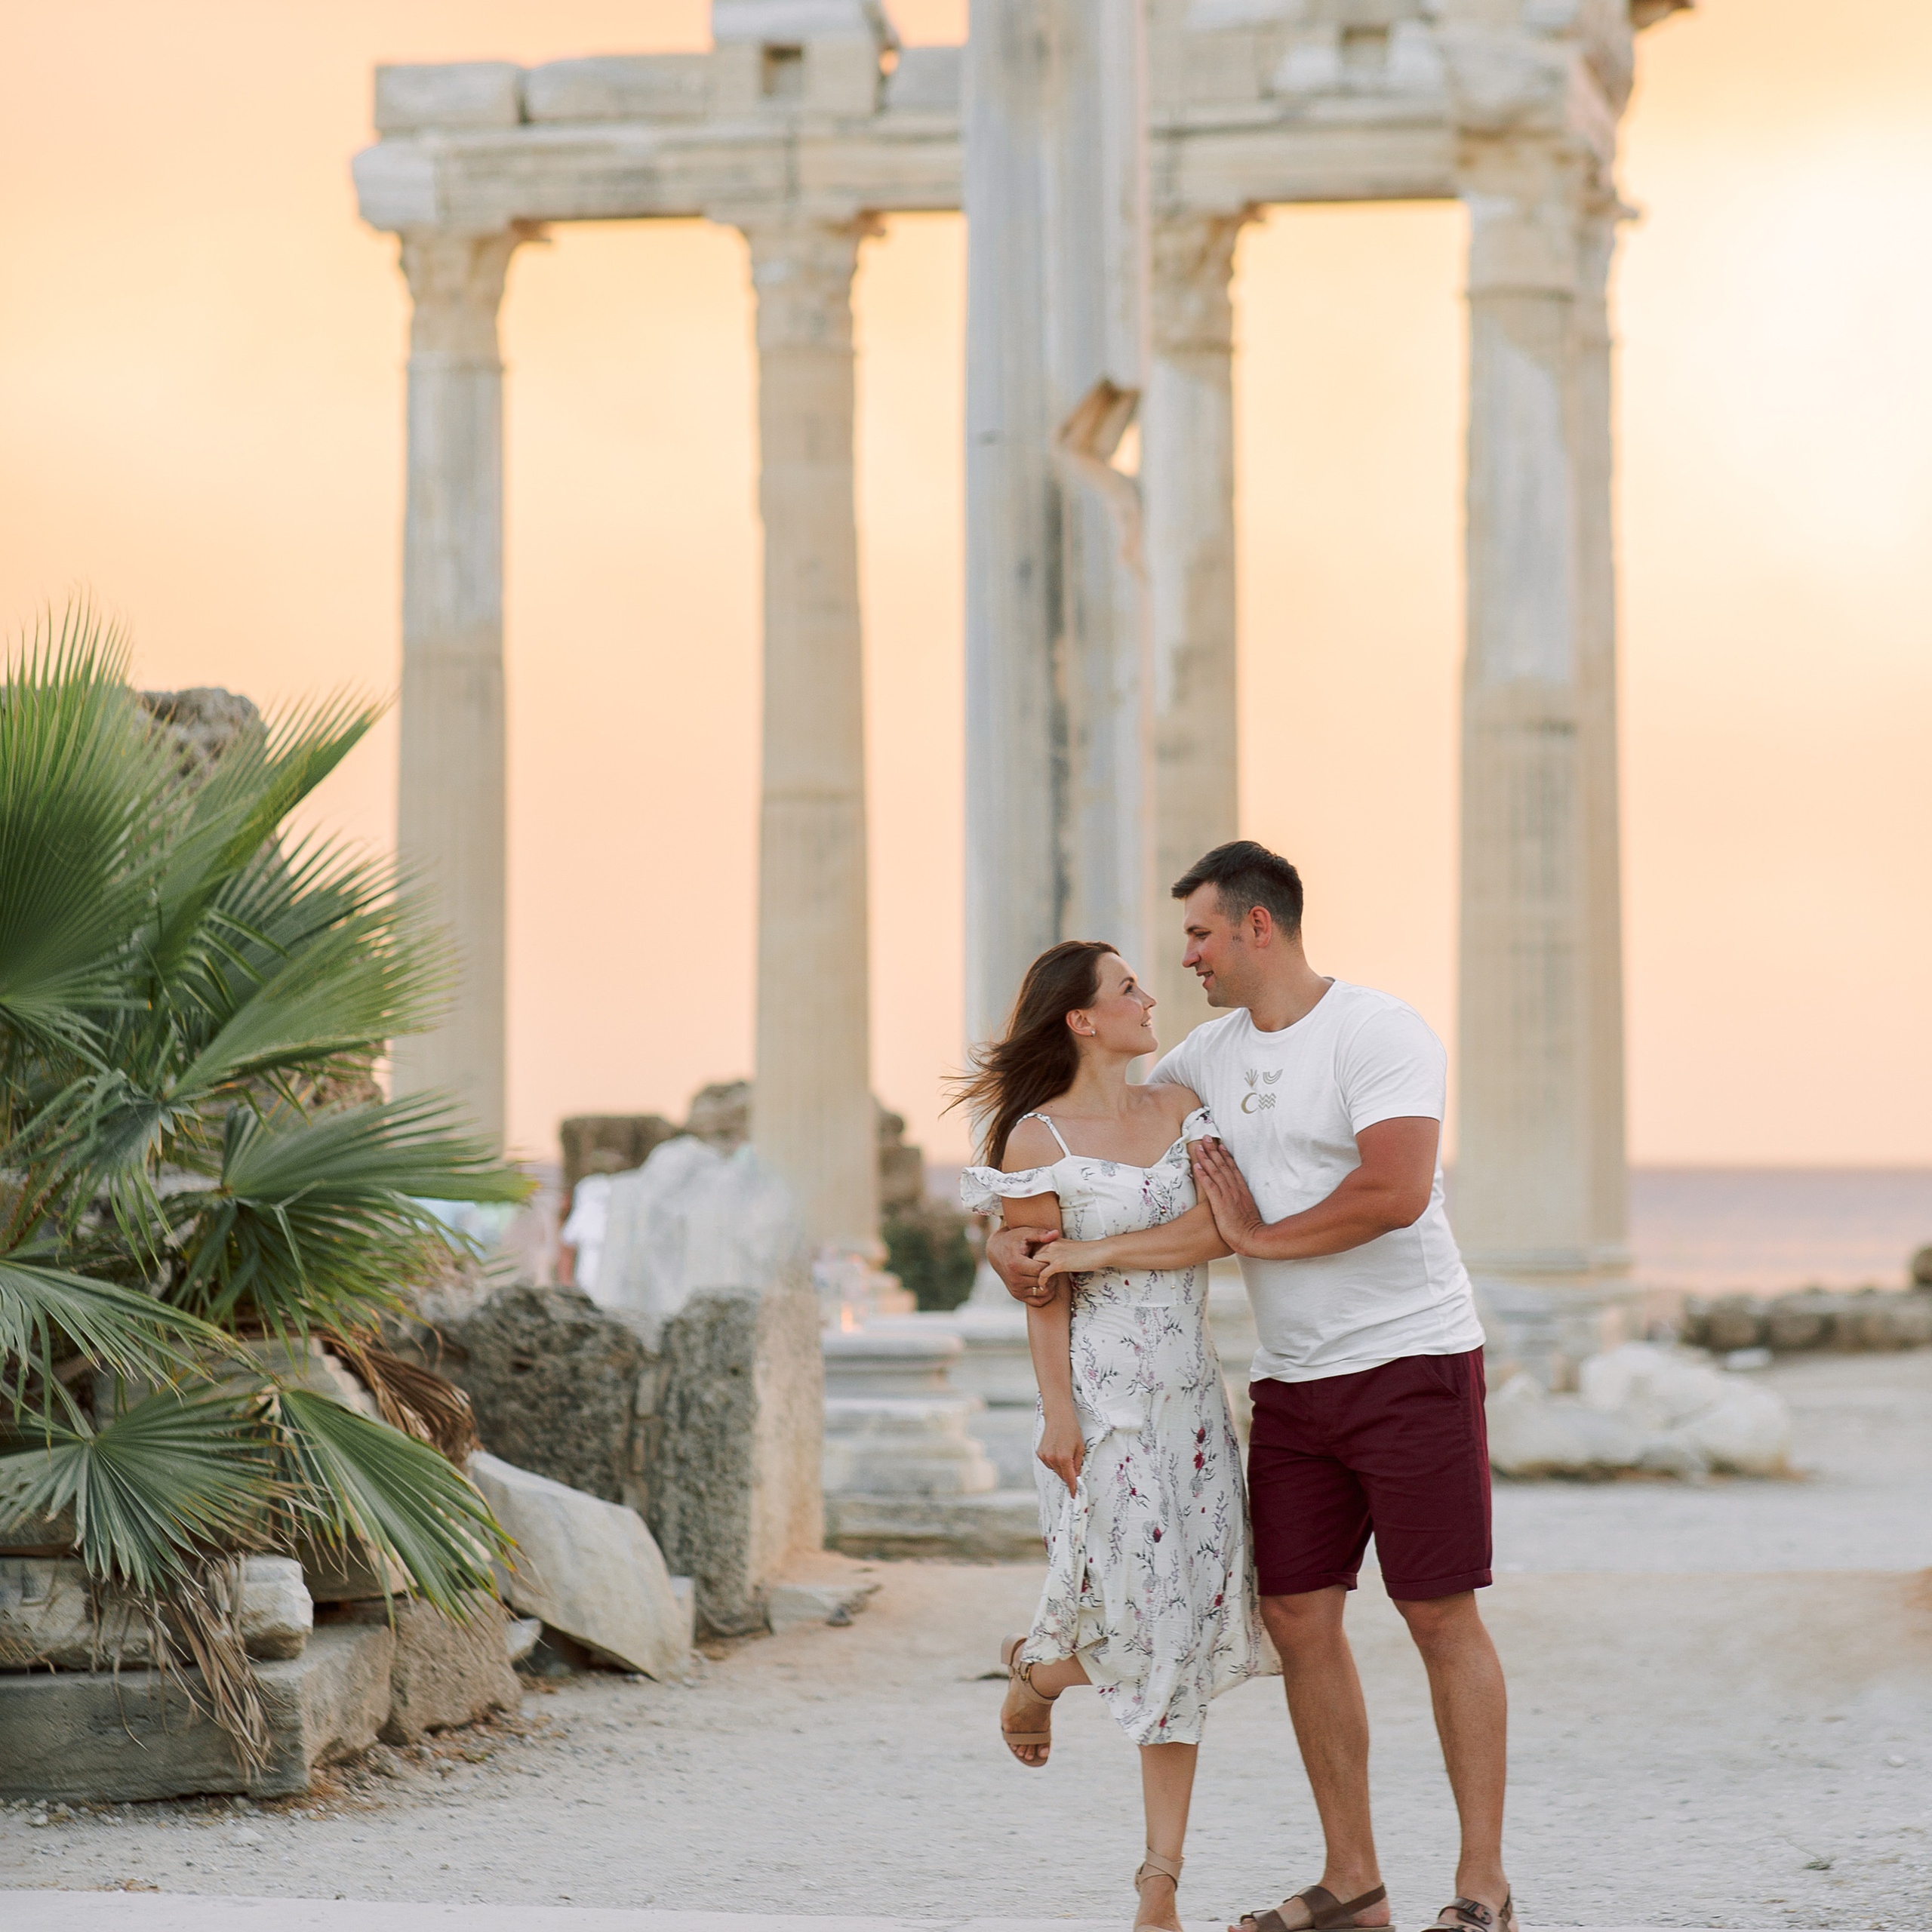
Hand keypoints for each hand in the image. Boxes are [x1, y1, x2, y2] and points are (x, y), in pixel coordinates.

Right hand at [987, 1223, 1054, 1306]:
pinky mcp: (1017, 1295)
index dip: (1050, 1264)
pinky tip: (1048, 1284)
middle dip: (1052, 1274)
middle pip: (1042, 1281)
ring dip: (1051, 1284)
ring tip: (1051, 1273)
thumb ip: (1040, 1234)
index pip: (1040, 1270)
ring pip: (1042, 1292)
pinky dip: (1046, 1295)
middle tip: (1055, 1266)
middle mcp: (1014, 1279)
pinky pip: (1037, 1301)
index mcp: (1016, 1264)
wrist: (996, 1251)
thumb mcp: (1024, 1233)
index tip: (1052, 1258)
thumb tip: (1056, 1233)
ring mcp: (1015, 1289)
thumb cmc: (1013, 1240)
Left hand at [1034, 1236, 1109, 1281]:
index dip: (1035, 1262)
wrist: (1098, 1252)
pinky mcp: (1058, 1264)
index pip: (1037, 1250)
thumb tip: (1054, 1263)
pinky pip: (1043, 1274)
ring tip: (1038, 1284)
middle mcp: (1051, 1245)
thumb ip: (1060, 1252)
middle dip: (1032, 1268)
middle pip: (1033, 1257)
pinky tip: (1043, 1287)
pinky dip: (1041, 1282)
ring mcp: (1054, 1254)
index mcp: (1054, 1241)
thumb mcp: (1069, 1248)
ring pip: (1034, 1265)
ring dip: (1035, 1275)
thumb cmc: (1087, 1252)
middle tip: (1034, 1279)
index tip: (1036, 1271)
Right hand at [1036, 1408, 1084, 1496]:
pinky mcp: (1039, 1453)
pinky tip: (1057, 1451)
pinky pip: (1049, 1464)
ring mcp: (1044, 1456)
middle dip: (1068, 1474)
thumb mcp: (1080, 1447)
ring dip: (1061, 1467)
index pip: (1069, 1478)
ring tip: (1065, 1452)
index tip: (1074, 1494)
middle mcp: (1052, 1459)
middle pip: (1062, 1475)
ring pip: (1055, 1470)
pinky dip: (1054, 1462)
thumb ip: (1078, 1463)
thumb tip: (1076, 1475)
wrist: (1058, 1416)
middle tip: (1073, 1464)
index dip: (1073, 1487)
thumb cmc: (1071, 1429)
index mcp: (1064, 1458)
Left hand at [1190, 1137, 1266, 1253]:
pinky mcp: (1220, 1203)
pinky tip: (1196, 1166)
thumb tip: (1238, 1200)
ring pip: (1216, 1172)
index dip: (1225, 1155)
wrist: (1252, 1238)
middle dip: (1214, 1150)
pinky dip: (1203, 1175)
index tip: (1219, 1144)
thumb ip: (1242, 1202)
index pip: (1232, 1169)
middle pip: (1223, 1165)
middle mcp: (1235, 1189)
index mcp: (1242, 1190)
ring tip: (1199, 1147)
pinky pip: (1210, 1186)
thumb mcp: (1248, 1211)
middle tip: (1206, 1137)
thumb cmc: (1249, 1228)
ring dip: (1206, 1158)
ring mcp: (1228, 1195)